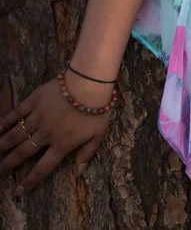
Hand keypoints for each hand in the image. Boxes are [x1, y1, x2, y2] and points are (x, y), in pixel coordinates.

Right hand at [0, 76, 112, 193]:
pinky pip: (17, 113)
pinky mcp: (35, 101)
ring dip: (3, 145)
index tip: (18, 190)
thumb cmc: (96, 108)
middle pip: (23, 153)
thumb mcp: (98, 133)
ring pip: (16, 135)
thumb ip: (88, 152)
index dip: (29, 181)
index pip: (43, 168)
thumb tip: (79, 170)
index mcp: (62, 144)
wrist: (88, 83)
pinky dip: (6, 121)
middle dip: (8, 164)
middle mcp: (46, 134)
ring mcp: (38, 117)